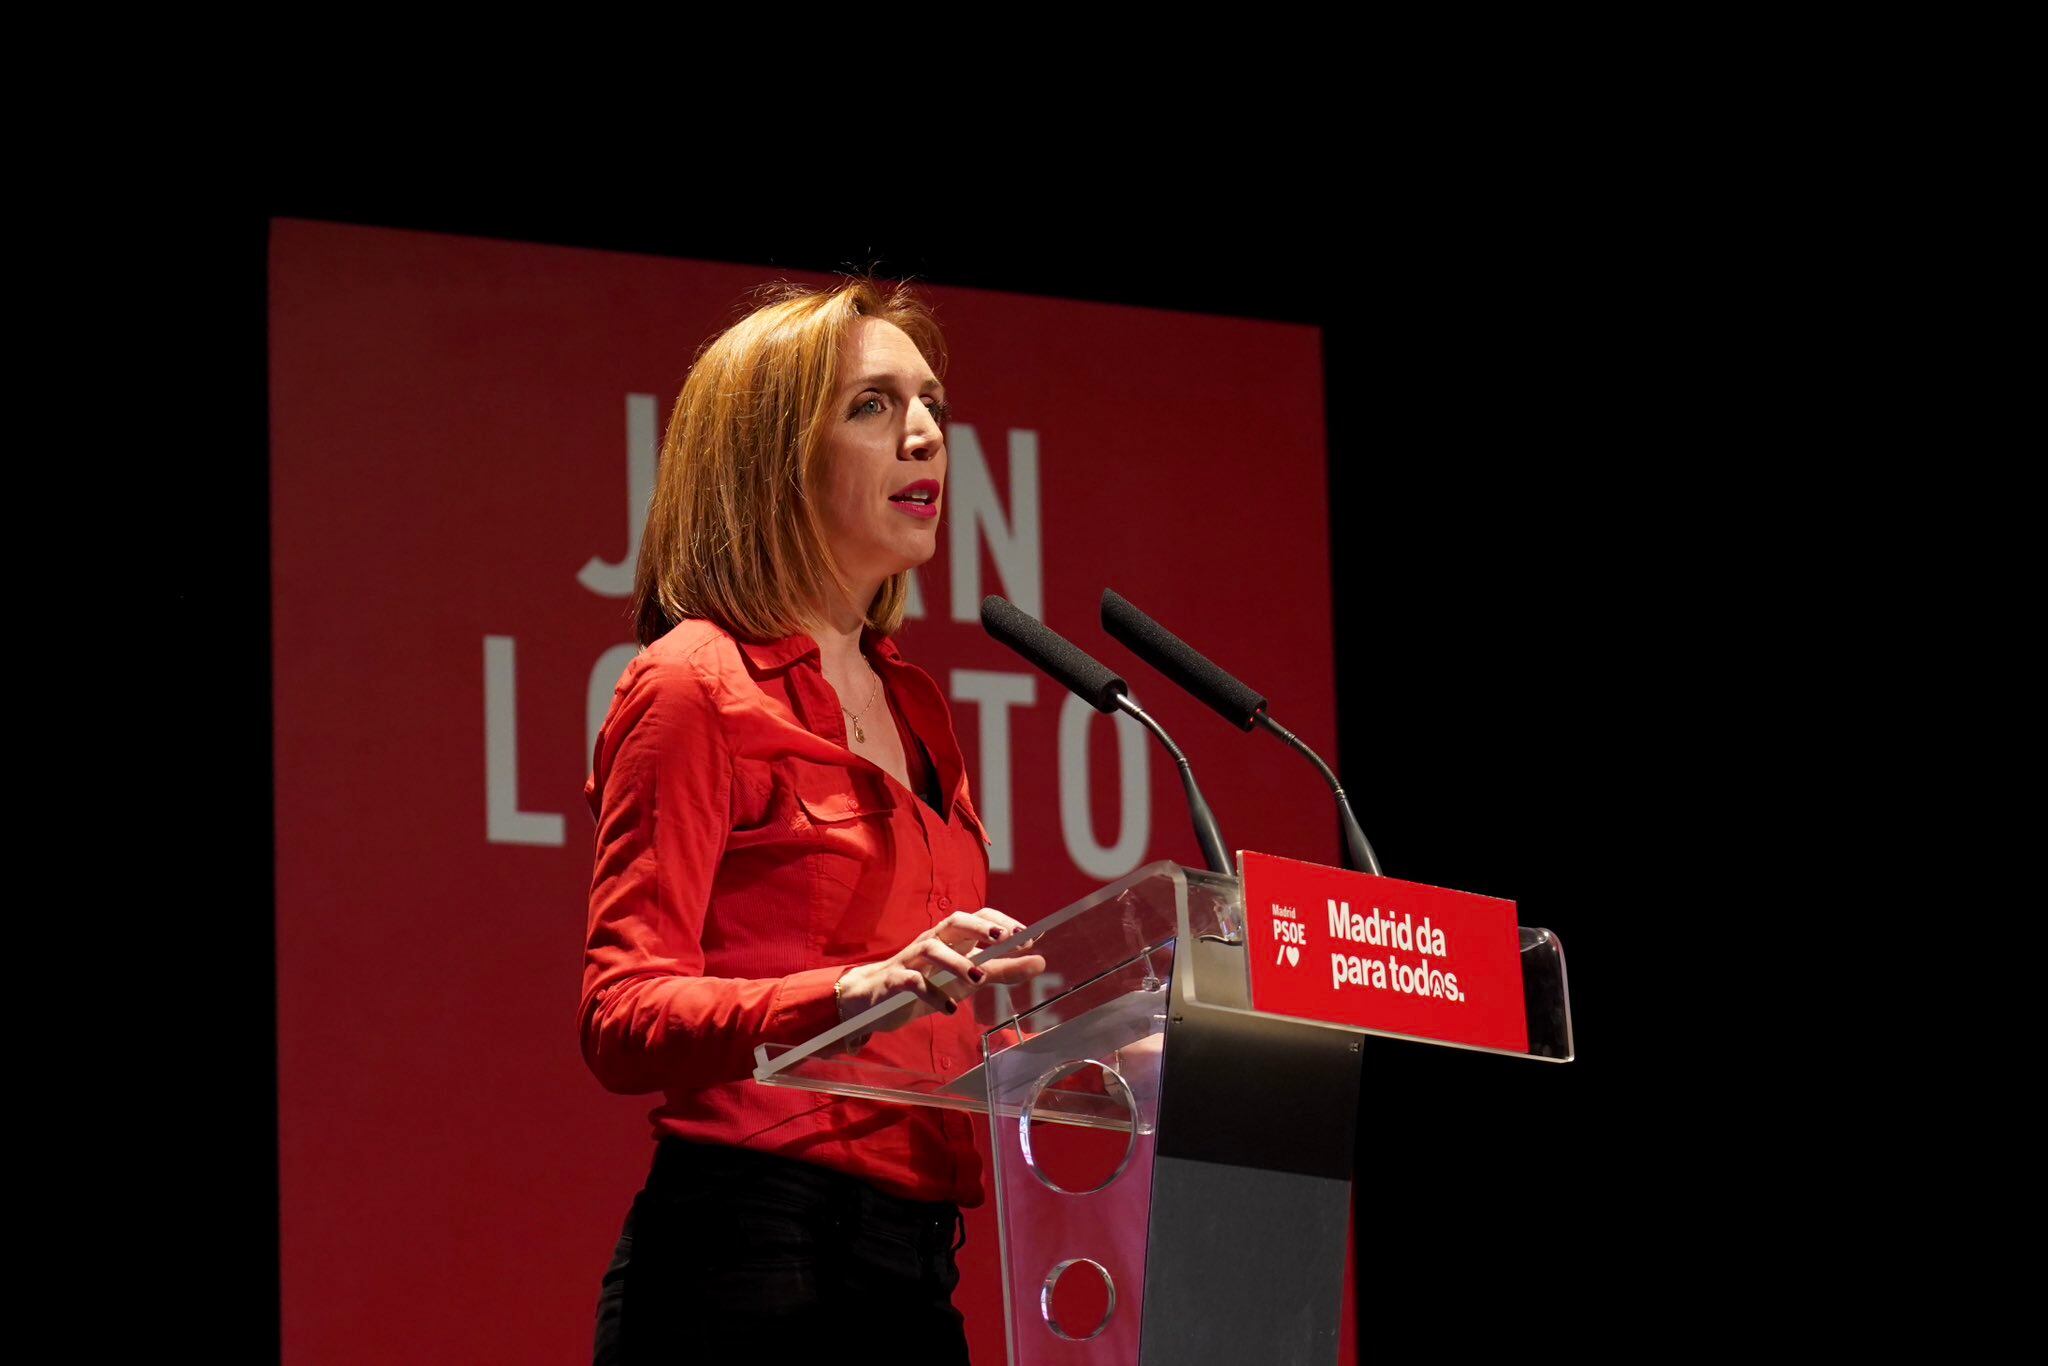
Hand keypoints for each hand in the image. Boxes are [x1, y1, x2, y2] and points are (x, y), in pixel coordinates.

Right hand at [836, 908, 1048, 1028]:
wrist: (871, 1000)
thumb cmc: (925, 984)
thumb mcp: (966, 980)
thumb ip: (1001, 970)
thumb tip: (1040, 961)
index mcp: (951, 939)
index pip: (977, 917)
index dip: (1001, 922)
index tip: (1027, 935)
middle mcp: (931, 942)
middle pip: (954, 923)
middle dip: (979, 928)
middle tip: (1004, 940)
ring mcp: (911, 959)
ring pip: (932, 949)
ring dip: (957, 962)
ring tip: (979, 979)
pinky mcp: (894, 981)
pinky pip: (911, 980)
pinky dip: (931, 993)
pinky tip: (949, 1008)